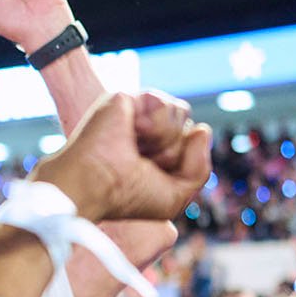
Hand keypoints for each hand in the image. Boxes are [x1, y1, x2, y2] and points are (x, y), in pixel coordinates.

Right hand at [35, 90, 212, 223]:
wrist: (93, 186)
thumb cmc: (126, 197)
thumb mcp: (176, 196)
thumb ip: (200, 169)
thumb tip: (201, 130)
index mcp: (152, 153)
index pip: (189, 142)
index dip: (182, 161)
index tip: (155, 176)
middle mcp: (143, 132)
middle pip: (186, 126)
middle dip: (173, 150)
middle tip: (144, 163)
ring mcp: (133, 114)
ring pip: (180, 111)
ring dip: (165, 138)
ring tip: (138, 147)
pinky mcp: (124, 99)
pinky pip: (163, 102)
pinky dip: (155, 123)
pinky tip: (134, 132)